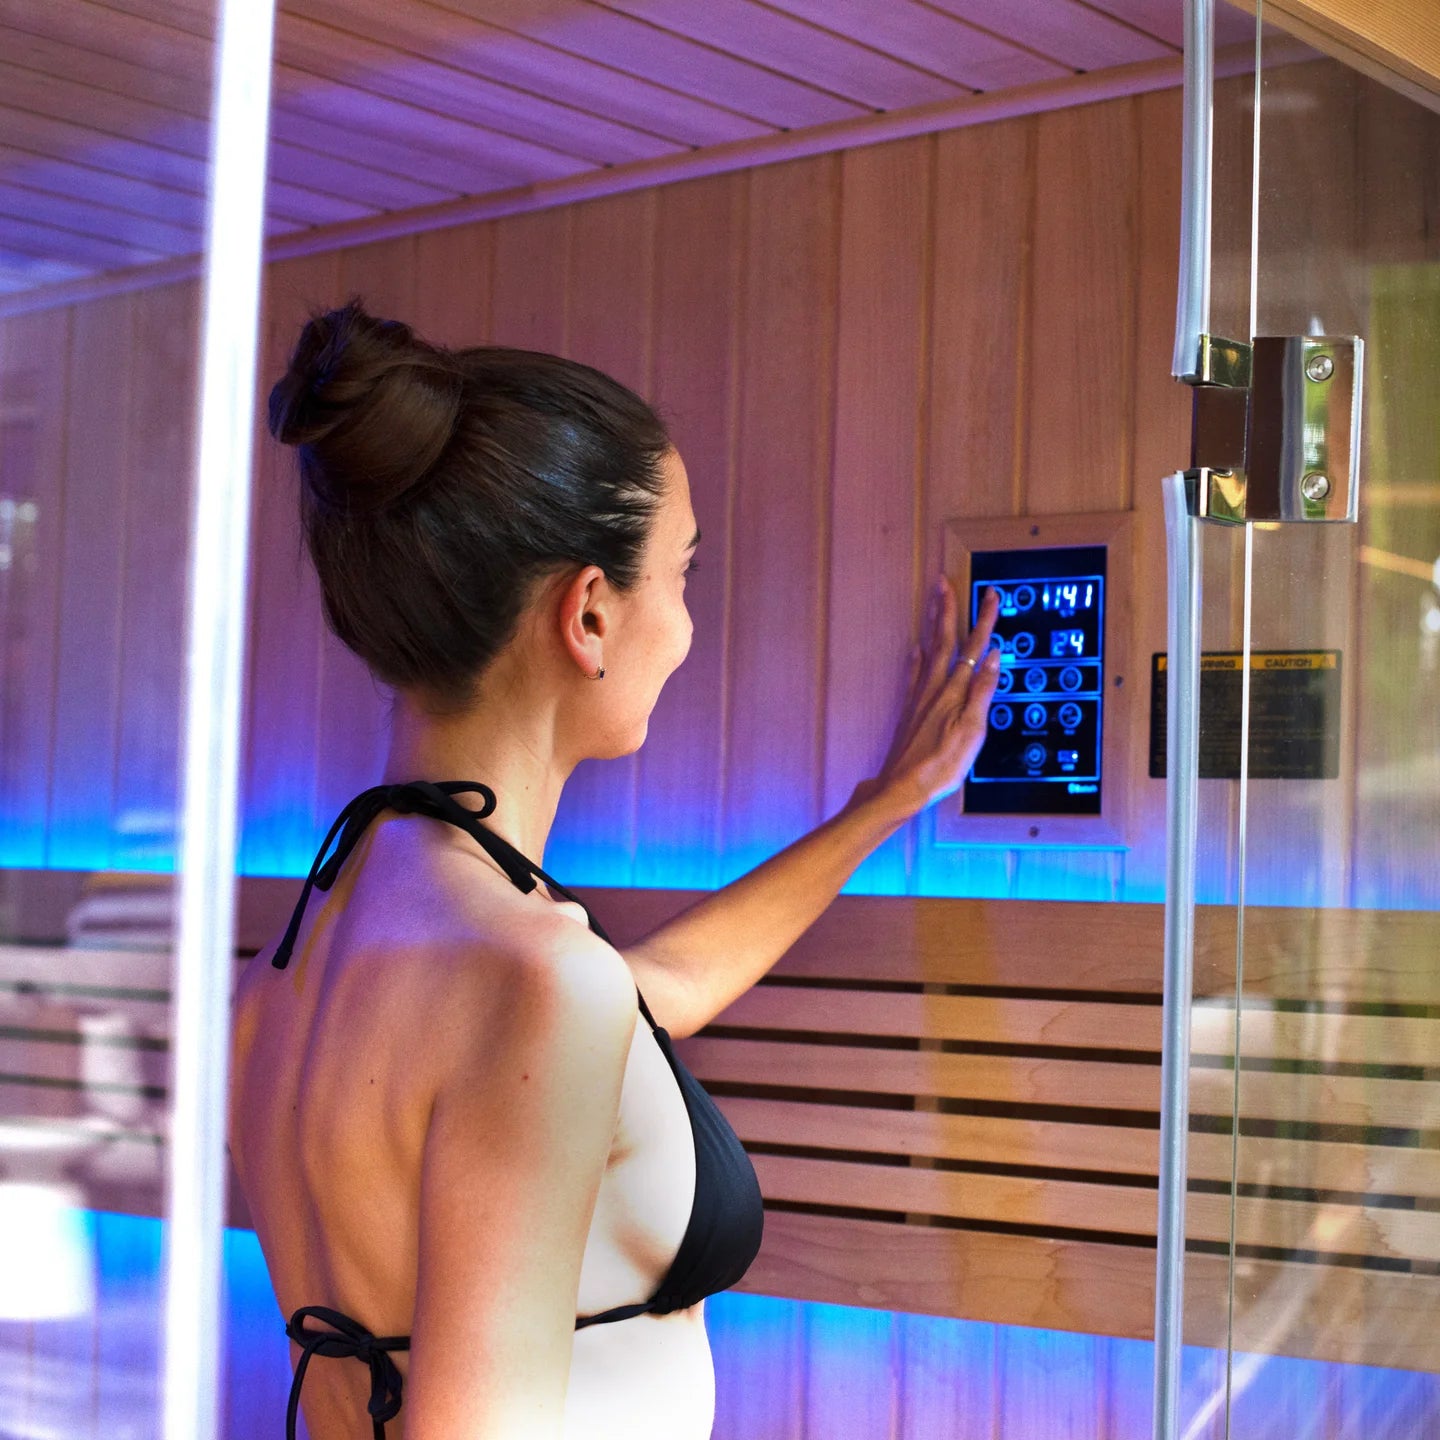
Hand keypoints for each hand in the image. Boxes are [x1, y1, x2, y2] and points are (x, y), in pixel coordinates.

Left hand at [865, 577, 1001, 817]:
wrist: (901, 786)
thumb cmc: (940, 765)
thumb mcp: (972, 730)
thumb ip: (982, 691)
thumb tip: (994, 656)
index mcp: (954, 691)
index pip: (974, 647)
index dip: (983, 620)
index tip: (990, 595)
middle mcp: (934, 688)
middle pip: (944, 640)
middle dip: (947, 610)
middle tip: (944, 582)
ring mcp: (920, 697)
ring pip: (928, 651)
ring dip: (932, 625)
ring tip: (933, 603)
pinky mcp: (910, 710)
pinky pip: (914, 674)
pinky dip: (916, 658)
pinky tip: (914, 649)